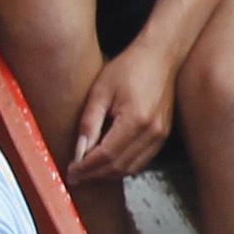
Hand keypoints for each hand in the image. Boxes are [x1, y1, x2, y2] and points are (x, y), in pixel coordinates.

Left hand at [70, 39, 178, 183]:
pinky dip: (122, 167)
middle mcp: (152, 131)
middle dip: (94, 175)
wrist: (160, 56)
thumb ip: (89, 123)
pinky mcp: (163, 134)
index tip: (70, 171)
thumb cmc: (129, 68)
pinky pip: (141, 160)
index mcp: (136, 120)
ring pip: (131, 167)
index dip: (86, 167)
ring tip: (87, 173)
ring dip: (107, 174)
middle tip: (74, 176)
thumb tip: (78, 151)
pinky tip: (106, 165)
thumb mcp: (100, 92)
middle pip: (118, 166)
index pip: (106, 155)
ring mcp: (161, 134)